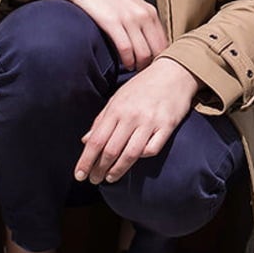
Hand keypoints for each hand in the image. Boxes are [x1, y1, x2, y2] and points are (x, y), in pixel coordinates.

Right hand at [49, 0, 166, 70]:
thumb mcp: (130, 6)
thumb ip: (142, 23)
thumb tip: (149, 45)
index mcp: (150, 11)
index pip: (164, 41)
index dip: (161, 58)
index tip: (154, 66)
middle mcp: (143, 14)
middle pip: (157, 49)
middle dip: (152, 64)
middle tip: (145, 73)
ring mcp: (129, 18)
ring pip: (144, 52)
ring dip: (140, 66)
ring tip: (135, 70)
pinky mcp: (112, 22)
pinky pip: (126, 49)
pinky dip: (127, 61)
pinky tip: (125, 65)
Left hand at [75, 57, 199, 183]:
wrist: (174, 71)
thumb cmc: (142, 86)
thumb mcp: (118, 98)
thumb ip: (102, 120)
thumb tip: (85, 140)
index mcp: (116, 108)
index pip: (96, 140)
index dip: (86, 160)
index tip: (80, 175)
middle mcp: (132, 116)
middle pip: (111, 150)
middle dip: (99, 169)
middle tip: (94, 180)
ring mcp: (150, 121)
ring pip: (131, 154)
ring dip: (118, 170)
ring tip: (110, 178)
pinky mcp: (167, 126)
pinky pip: (152, 149)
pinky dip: (142, 158)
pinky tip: (135, 161)